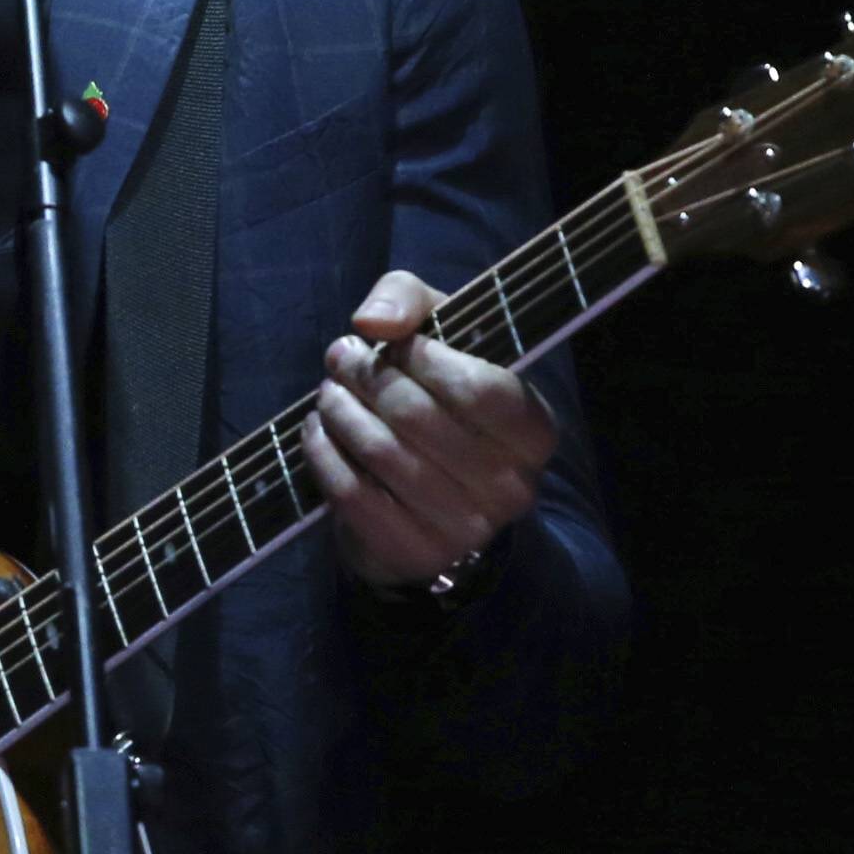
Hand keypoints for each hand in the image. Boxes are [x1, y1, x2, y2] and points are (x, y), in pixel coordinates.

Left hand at [302, 270, 557, 589]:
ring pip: (382, 454)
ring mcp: (465, 529)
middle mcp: (511, 486)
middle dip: (366, 378)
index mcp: (534, 430)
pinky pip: (353, 495)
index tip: (385, 342)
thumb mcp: (437, 331)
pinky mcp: (415, 554)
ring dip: (340, 413)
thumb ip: (408, 299)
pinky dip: (324, 455)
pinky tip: (319, 431)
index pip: (478, 388)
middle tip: (339, 359)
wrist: (430, 498)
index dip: (421, 358)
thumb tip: (371, 322)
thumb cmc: (439, 396)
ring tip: (329, 393)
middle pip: (419, 417)